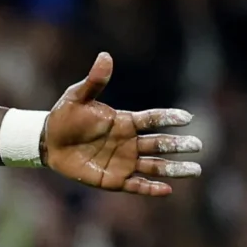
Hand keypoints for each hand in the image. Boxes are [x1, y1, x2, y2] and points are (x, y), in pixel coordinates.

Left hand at [41, 53, 202, 196]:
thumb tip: (104, 56)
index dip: (169, 118)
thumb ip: (94, 81)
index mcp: (125, 121)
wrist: (48, 141)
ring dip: (175, 168)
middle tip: (198, 145)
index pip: (152, 119)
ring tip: (196, 170)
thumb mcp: (77, 97)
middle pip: (159, 144)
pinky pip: (136, 185)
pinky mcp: (113, 180)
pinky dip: (151, 188)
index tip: (187, 118)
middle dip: (178, 145)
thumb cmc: (65, 116)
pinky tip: (167, 190)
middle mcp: (129, 142)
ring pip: (155, 165)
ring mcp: (123, 161)